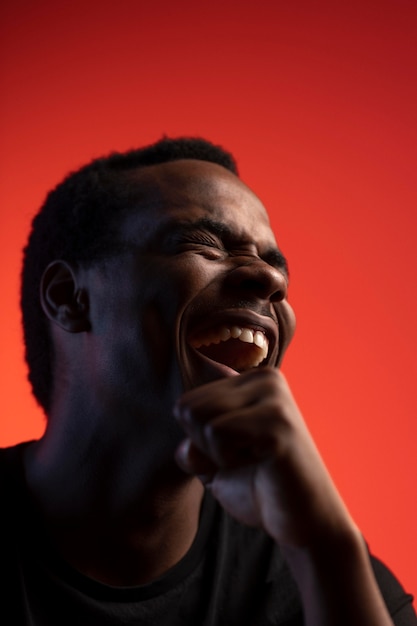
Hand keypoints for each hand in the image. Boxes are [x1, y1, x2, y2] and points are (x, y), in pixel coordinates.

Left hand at [174, 367, 354, 548]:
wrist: (304, 523)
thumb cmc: (259, 489)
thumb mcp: (212, 463)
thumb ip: (190, 446)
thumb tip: (185, 446)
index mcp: (250, 381)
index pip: (186, 403)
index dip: (199, 442)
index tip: (236, 454)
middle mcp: (264, 378)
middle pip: (188, 407)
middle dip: (204, 447)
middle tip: (244, 461)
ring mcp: (273, 396)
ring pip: (199, 417)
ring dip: (216, 454)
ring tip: (253, 460)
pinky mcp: (277, 421)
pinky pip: (217, 432)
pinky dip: (227, 459)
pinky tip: (260, 464)